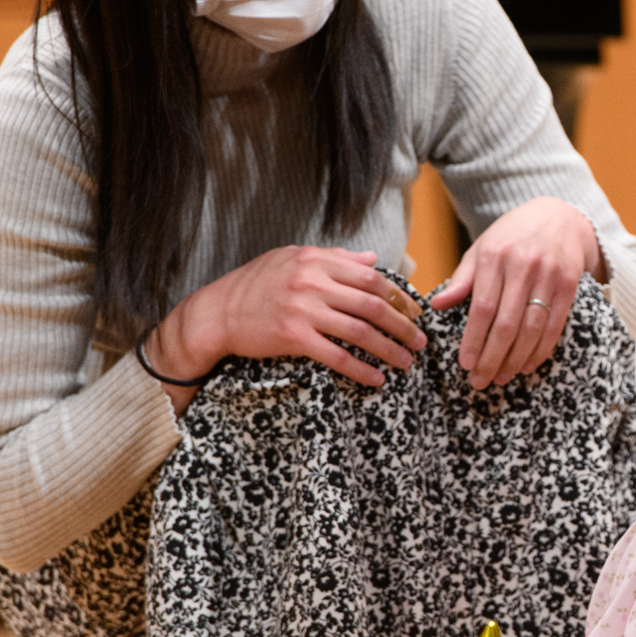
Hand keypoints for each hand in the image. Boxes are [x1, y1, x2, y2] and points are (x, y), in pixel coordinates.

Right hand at [147, 245, 424, 416]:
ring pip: (360, 331)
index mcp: (315, 260)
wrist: (215, 313)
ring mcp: (303, 310)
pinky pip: (336, 356)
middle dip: (402, 325)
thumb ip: (334, 258)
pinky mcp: (293, 338)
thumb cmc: (254, 285)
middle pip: (372, 304)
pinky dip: (361, 369)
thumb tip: (372, 259)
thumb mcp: (291, 259)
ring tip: (406, 362)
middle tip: (420, 341)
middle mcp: (312, 282)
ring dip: (389, 349)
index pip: (370, 278)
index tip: (414, 313)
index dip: (398, 297)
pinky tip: (376, 378)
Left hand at [429, 196, 603, 388]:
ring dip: (516, 358)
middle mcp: (523, 266)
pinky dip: (541, 349)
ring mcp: (549, 275)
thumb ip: (462, 279)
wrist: (559, 216)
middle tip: (480, 381)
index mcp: (495, 257)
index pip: (482, 307)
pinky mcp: (569, 285)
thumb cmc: (512, 237)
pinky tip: (527, 365)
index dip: (474, 340)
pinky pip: (555, 325)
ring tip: (502, 377)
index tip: (466, 364)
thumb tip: (437, 305)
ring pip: (532, 328)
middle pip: (507, 323)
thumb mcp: (482, 249)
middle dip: (493, 357)